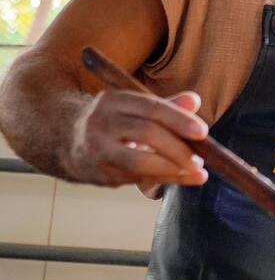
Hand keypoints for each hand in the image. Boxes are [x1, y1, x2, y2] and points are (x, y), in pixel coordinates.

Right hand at [66, 89, 209, 186]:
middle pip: (146, 133)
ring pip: (139, 162)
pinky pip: (137, 179)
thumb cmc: (114, 122)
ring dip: (172, 168)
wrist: (66, 141)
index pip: (151, 107)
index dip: (179, 119)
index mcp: (113, 100)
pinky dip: (164, 180)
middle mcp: (101, 122)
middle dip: (178, 148)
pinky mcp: (99, 174)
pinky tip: (183, 178)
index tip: (202, 132)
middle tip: (199, 159)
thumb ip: (166, 107)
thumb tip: (194, 101)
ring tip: (195, 170)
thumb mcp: (135, 109)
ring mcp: (97, 150)